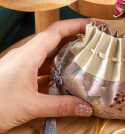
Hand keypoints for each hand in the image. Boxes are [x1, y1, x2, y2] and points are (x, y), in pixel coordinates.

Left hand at [0, 18, 93, 132]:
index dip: (75, 25)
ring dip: (66, 49)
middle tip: (94, 40)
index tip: (93, 26)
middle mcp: (26, 54)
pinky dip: (57, 63)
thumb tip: (86, 108)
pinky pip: (43, 62)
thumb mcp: (30, 107)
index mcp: (28, 55)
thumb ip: (61, 107)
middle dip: (75, 35)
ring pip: (49, 50)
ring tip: (85, 53)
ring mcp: (23, 62)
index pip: (56, 31)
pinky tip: (66, 71)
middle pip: (54, 37)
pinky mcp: (21, 72)